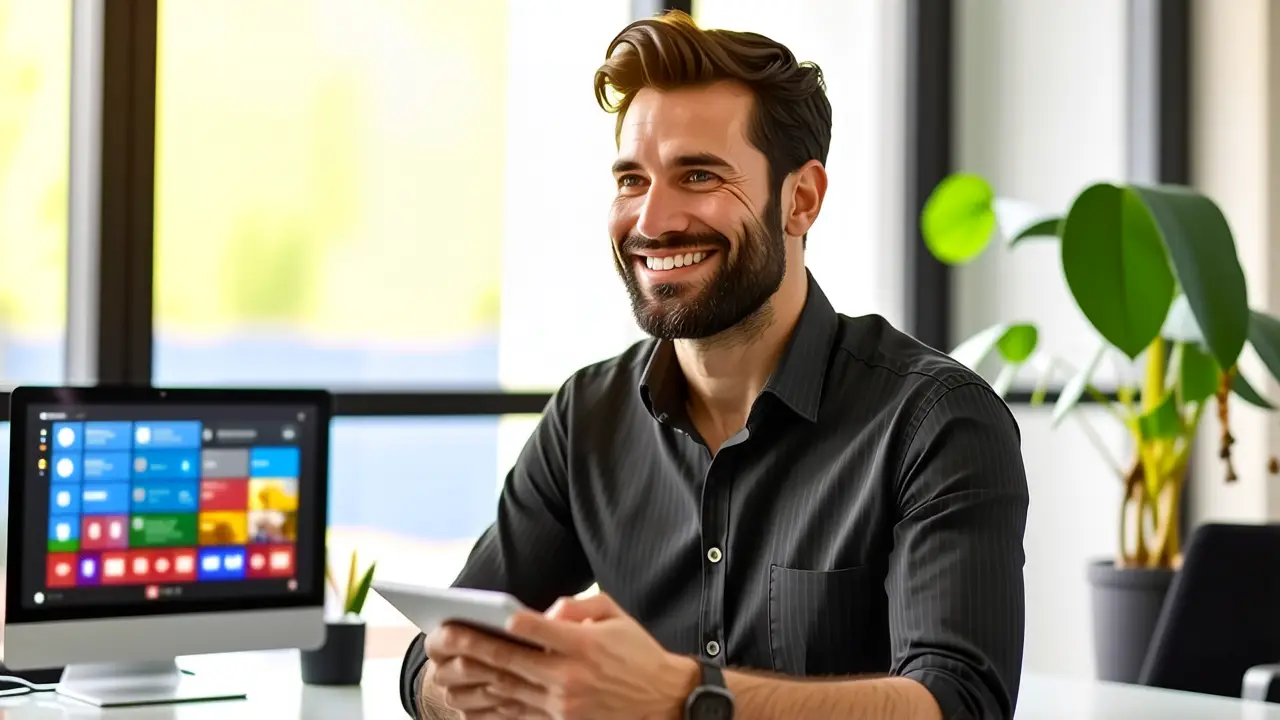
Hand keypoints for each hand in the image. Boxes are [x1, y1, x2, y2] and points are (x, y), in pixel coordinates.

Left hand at [431, 592, 698, 719]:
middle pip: (512, 661)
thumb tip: (546, 612)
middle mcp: (570, 676)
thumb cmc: (637, 652)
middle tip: (444, 634)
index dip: (515, 622)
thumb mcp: (616, 616)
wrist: (665, 700)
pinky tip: (467, 699)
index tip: (491, 615)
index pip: (541, 630)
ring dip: (472, 677)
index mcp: (584, 645)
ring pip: (507, 690)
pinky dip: (489, 706)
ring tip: (444, 666)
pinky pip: (516, 714)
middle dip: (473, 647)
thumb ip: (580, 606)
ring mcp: (563, 704)